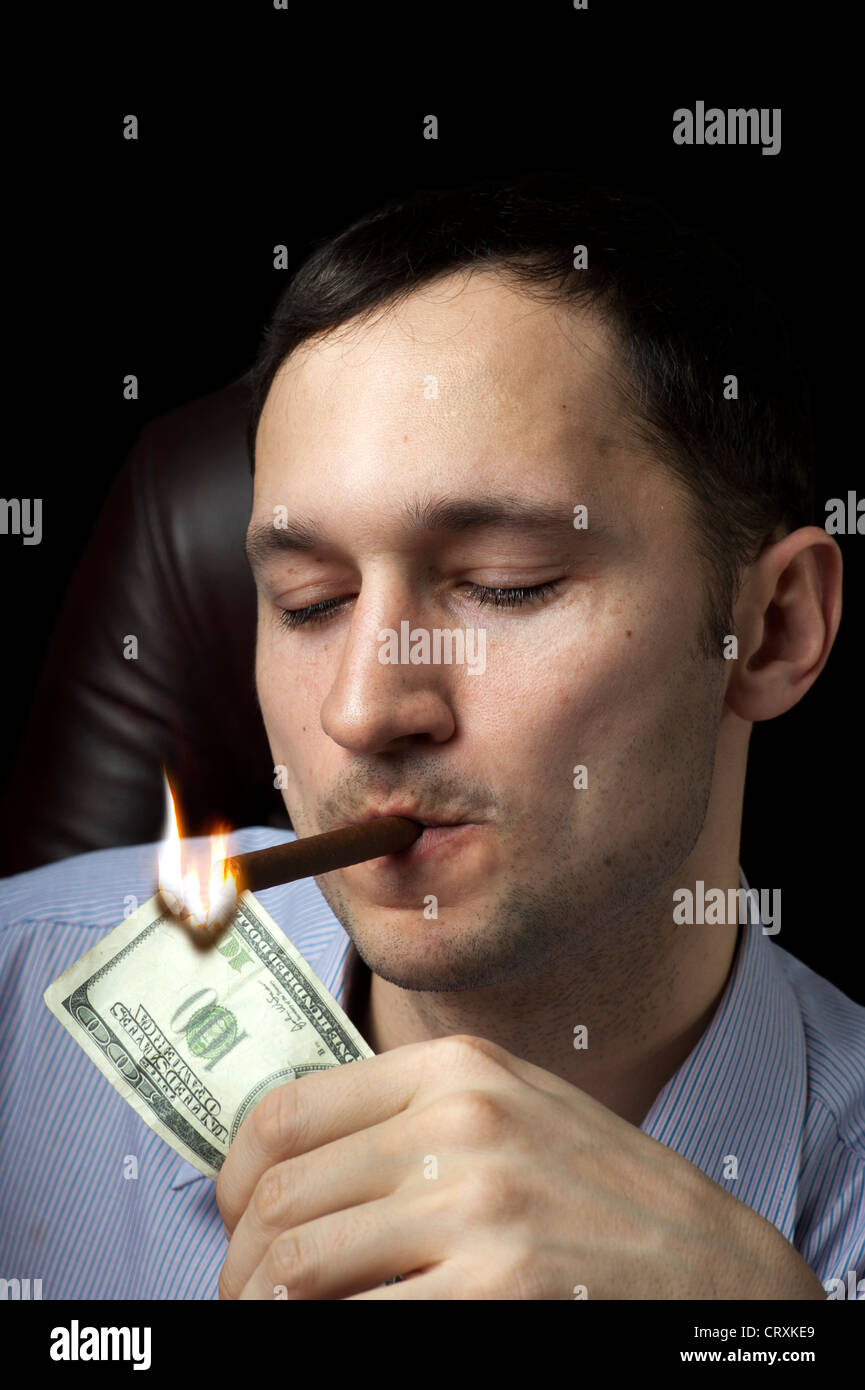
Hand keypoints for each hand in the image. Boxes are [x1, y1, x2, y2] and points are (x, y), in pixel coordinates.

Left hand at [215, 1033, 825, 1298]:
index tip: (235, 1218)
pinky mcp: (498, 1289)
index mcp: (456, 1068)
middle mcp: (461, 1123)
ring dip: (265, 1308)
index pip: (286, 1113)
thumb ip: (412, 1116)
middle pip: (281, 1196)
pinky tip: (337, 1340)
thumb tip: (288, 1166)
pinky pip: (358, 1322)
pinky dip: (324, 1337)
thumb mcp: (513, 1109)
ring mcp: (479, 1207)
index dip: (234, 1178)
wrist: (715, 1265)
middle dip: (242, 1263)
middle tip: (246, 1296)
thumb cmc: (601, 1194)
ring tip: (275, 1323)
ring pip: (298, 1266)